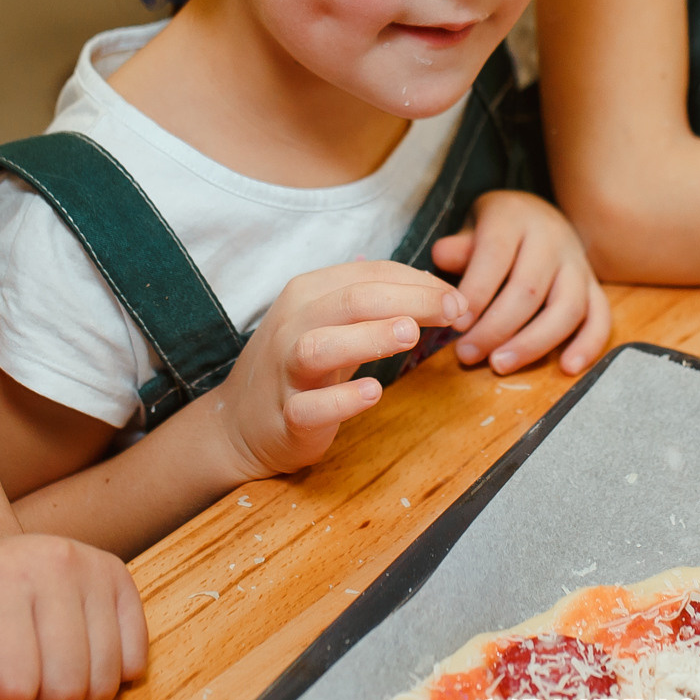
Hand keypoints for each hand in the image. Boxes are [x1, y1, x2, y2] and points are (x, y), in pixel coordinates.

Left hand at [0, 530, 145, 699]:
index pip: (11, 689)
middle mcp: (52, 560)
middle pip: (65, 690)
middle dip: (33, 698)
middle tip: (7, 664)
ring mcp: (93, 565)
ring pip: (104, 683)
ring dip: (69, 688)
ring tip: (37, 654)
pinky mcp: (120, 574)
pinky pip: (136, 661)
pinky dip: (104, 672)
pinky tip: (72, 647)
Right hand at [211, 262, 462, 479]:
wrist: (240, 425)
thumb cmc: (301, 365)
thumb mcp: (335, 322)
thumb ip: (381, 302)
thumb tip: (440, 288)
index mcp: (309, 293)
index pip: (370, 274)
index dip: (419, 282)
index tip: (459, 300)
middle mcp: (294, 324)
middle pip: (352, 299)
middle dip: (409, 299)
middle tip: (454, 310)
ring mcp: (285, 371)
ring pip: (321, 346)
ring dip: (369, 337)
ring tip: (411, 335)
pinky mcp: (286, 416)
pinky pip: (309, 407)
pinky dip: (341, 400)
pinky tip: (373, 393)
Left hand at [433, 190, 612, 374]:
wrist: (540, 214)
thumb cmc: (499, 229)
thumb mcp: (475, 226)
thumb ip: (461, 246)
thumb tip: (442, 257)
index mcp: (516, 219)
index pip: (495, 255)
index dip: (476, 291)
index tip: (456, 324)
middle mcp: (552, 240)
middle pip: (529, 289)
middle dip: (495, 328)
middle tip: (467, 354)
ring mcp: (578, 265)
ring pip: (566, 308)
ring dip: (533, 343)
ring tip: (500, 365)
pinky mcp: (594, 288)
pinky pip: (600, 318)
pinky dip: (588, 345)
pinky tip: (567, 369)